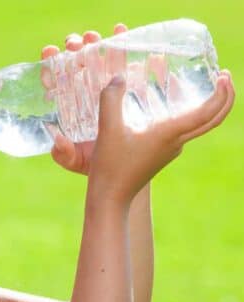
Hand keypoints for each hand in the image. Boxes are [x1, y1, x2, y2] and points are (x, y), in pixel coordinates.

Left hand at [42, 24, 129, 174]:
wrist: (125, 172)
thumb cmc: (96, 166)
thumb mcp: (76, 161)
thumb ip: (63, 154)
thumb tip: (56, 138)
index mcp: (71, 108)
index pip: (58, 83)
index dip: (51, 67)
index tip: (49, 52)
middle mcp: (87, 96)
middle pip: (79, 66)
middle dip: (76, 50)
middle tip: (76, 43)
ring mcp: (109, 91)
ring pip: (101, 62)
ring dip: (99, 45)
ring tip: (98, 36)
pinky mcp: (131, 90)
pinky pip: (129, 67)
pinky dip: (128, 51)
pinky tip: (125, 35)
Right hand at [91, 69, 233, 204]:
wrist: (110, 196)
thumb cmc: (111, 165)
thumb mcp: (107, 129)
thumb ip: (111, 100)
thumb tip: (119, 78)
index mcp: (170, 135)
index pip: (208, 114)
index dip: (222, 94)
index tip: (224, 76)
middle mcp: (176, 143)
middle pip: (213, 120)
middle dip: (224, 97)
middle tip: (224, 76)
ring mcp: (170, 150)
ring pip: (199, 125)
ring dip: (207, 104)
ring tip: (201, 84)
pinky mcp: (161, 153)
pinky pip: (182, 130)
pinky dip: (188, 113)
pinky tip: (170, 105)